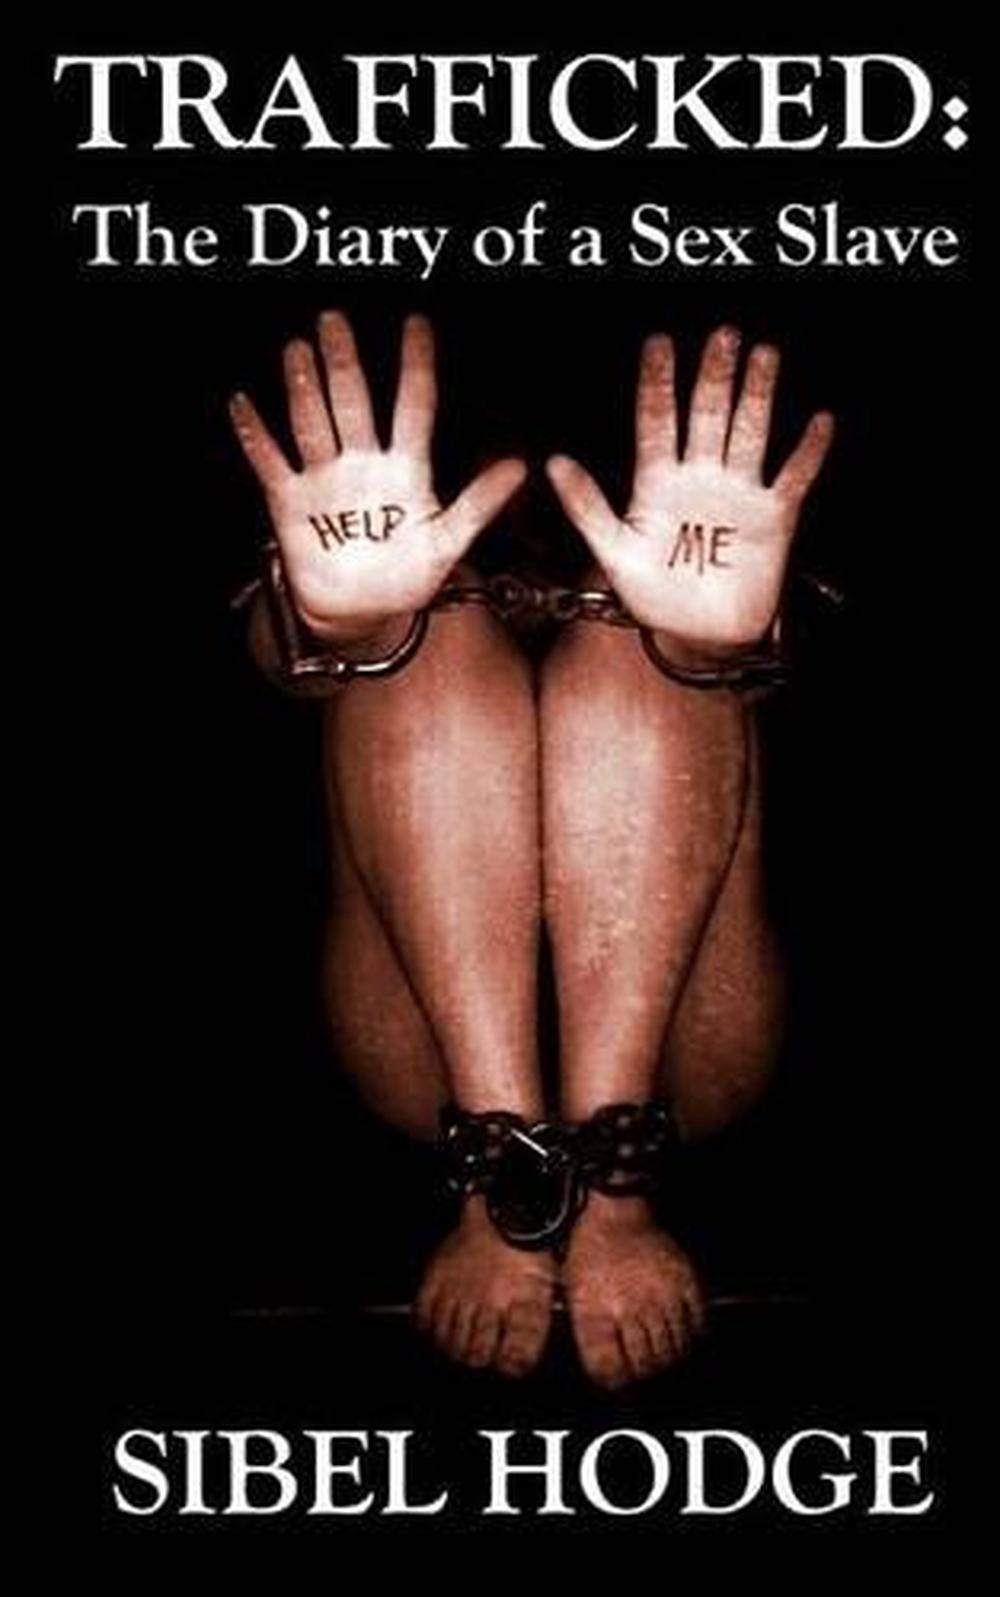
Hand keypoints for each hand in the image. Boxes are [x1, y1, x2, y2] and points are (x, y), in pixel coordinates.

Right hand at [229, 311, 525, 647]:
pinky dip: (255, 436)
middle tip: (335, 319)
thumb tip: (520, 466)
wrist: (361, 612)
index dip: (416, 366)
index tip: (417, 324)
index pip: (413, 405)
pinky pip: (270, 462)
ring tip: (299, 350)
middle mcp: (363, 464)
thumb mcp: (448, 542)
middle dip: (344, 362)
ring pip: (313, 423)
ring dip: (305, 388)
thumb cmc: (407, 575)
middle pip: (354, 403)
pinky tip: (243, 404)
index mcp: (406, 469)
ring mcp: (325, 480)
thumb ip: (479, 503)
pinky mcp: (291, 502)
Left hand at [546, 325, 833, 655]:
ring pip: (749, 432)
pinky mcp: (772, 516)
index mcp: (657, 481)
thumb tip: (554, 463)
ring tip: (764, 354)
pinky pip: (793, 478)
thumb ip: (586, 507)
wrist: (698, 636)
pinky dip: (807, 452)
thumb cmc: (653, 596)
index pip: (656, 421)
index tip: (659, 344)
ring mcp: (737, 492)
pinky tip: (819, 422)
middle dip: (713, 376)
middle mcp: (699, 476)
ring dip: (757, 395)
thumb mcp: (613, 552)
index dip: (657, 384)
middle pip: (706, 415)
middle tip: (721, 335)